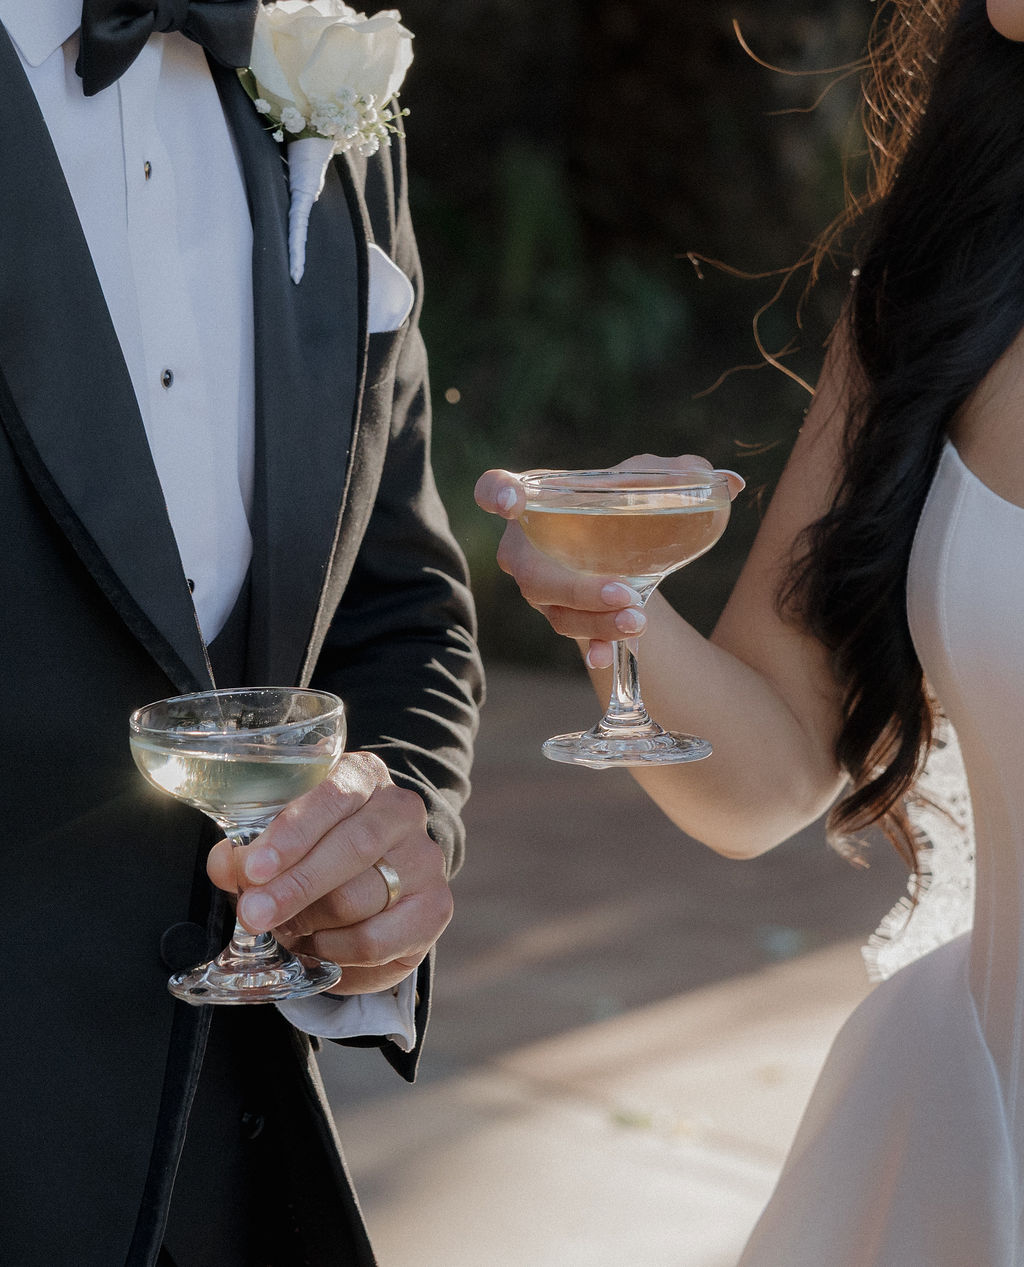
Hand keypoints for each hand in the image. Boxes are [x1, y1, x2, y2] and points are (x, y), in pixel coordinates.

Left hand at [207, 751, 452, 995]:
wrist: (373, 879)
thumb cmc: (315, 850)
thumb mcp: (280, 839)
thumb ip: (250, 850)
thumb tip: (227, 865)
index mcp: (364, 776)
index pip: (333, 797)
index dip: (292, 833)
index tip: (253, 868)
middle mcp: (403, 811)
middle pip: (351, 849)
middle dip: (294, 886)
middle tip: (253, 914)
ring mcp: (425, 860)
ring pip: (358, 899)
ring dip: (309, 922)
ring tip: (285, 928)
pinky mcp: (435, 908)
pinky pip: (376, 941)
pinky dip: (335, 951)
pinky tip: (316, 946)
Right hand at [474, 455, 744, 668]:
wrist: (632, 548)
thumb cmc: (630, 503)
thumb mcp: (654, 482)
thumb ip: (683, 475)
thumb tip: (726, 483)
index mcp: (537, 497)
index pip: (494, 488)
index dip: (494, 493)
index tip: (510, 501)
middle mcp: (527, 544)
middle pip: (531, 571)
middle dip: (575, 587)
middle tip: (624, 591)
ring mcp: (543, 586)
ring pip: (555, 610)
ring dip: (594, 618)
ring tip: (638, 620)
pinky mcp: (564, 615)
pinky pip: (571, 635)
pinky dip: (592, 644)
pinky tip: (609, 655)